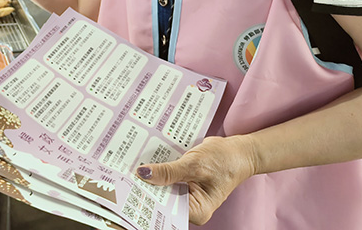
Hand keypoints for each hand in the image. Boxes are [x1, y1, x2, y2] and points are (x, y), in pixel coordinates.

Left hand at [135, 135, 256, 225]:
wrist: (239, 151)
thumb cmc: (224, 160)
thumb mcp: (194, 165)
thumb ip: (168, 172)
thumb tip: (143, 174)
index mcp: (196, 210)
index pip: (164, 208)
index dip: (146, 197)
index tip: (128, 186)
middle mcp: (190, 206)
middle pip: (161, 199)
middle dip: (145, 186)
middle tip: (122, 173)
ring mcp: (186, 194)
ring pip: (161, 188)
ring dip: (149, 177)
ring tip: (128, 166)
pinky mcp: (183, 182)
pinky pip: (166, 178)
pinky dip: (157, 170)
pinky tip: (143, 161)